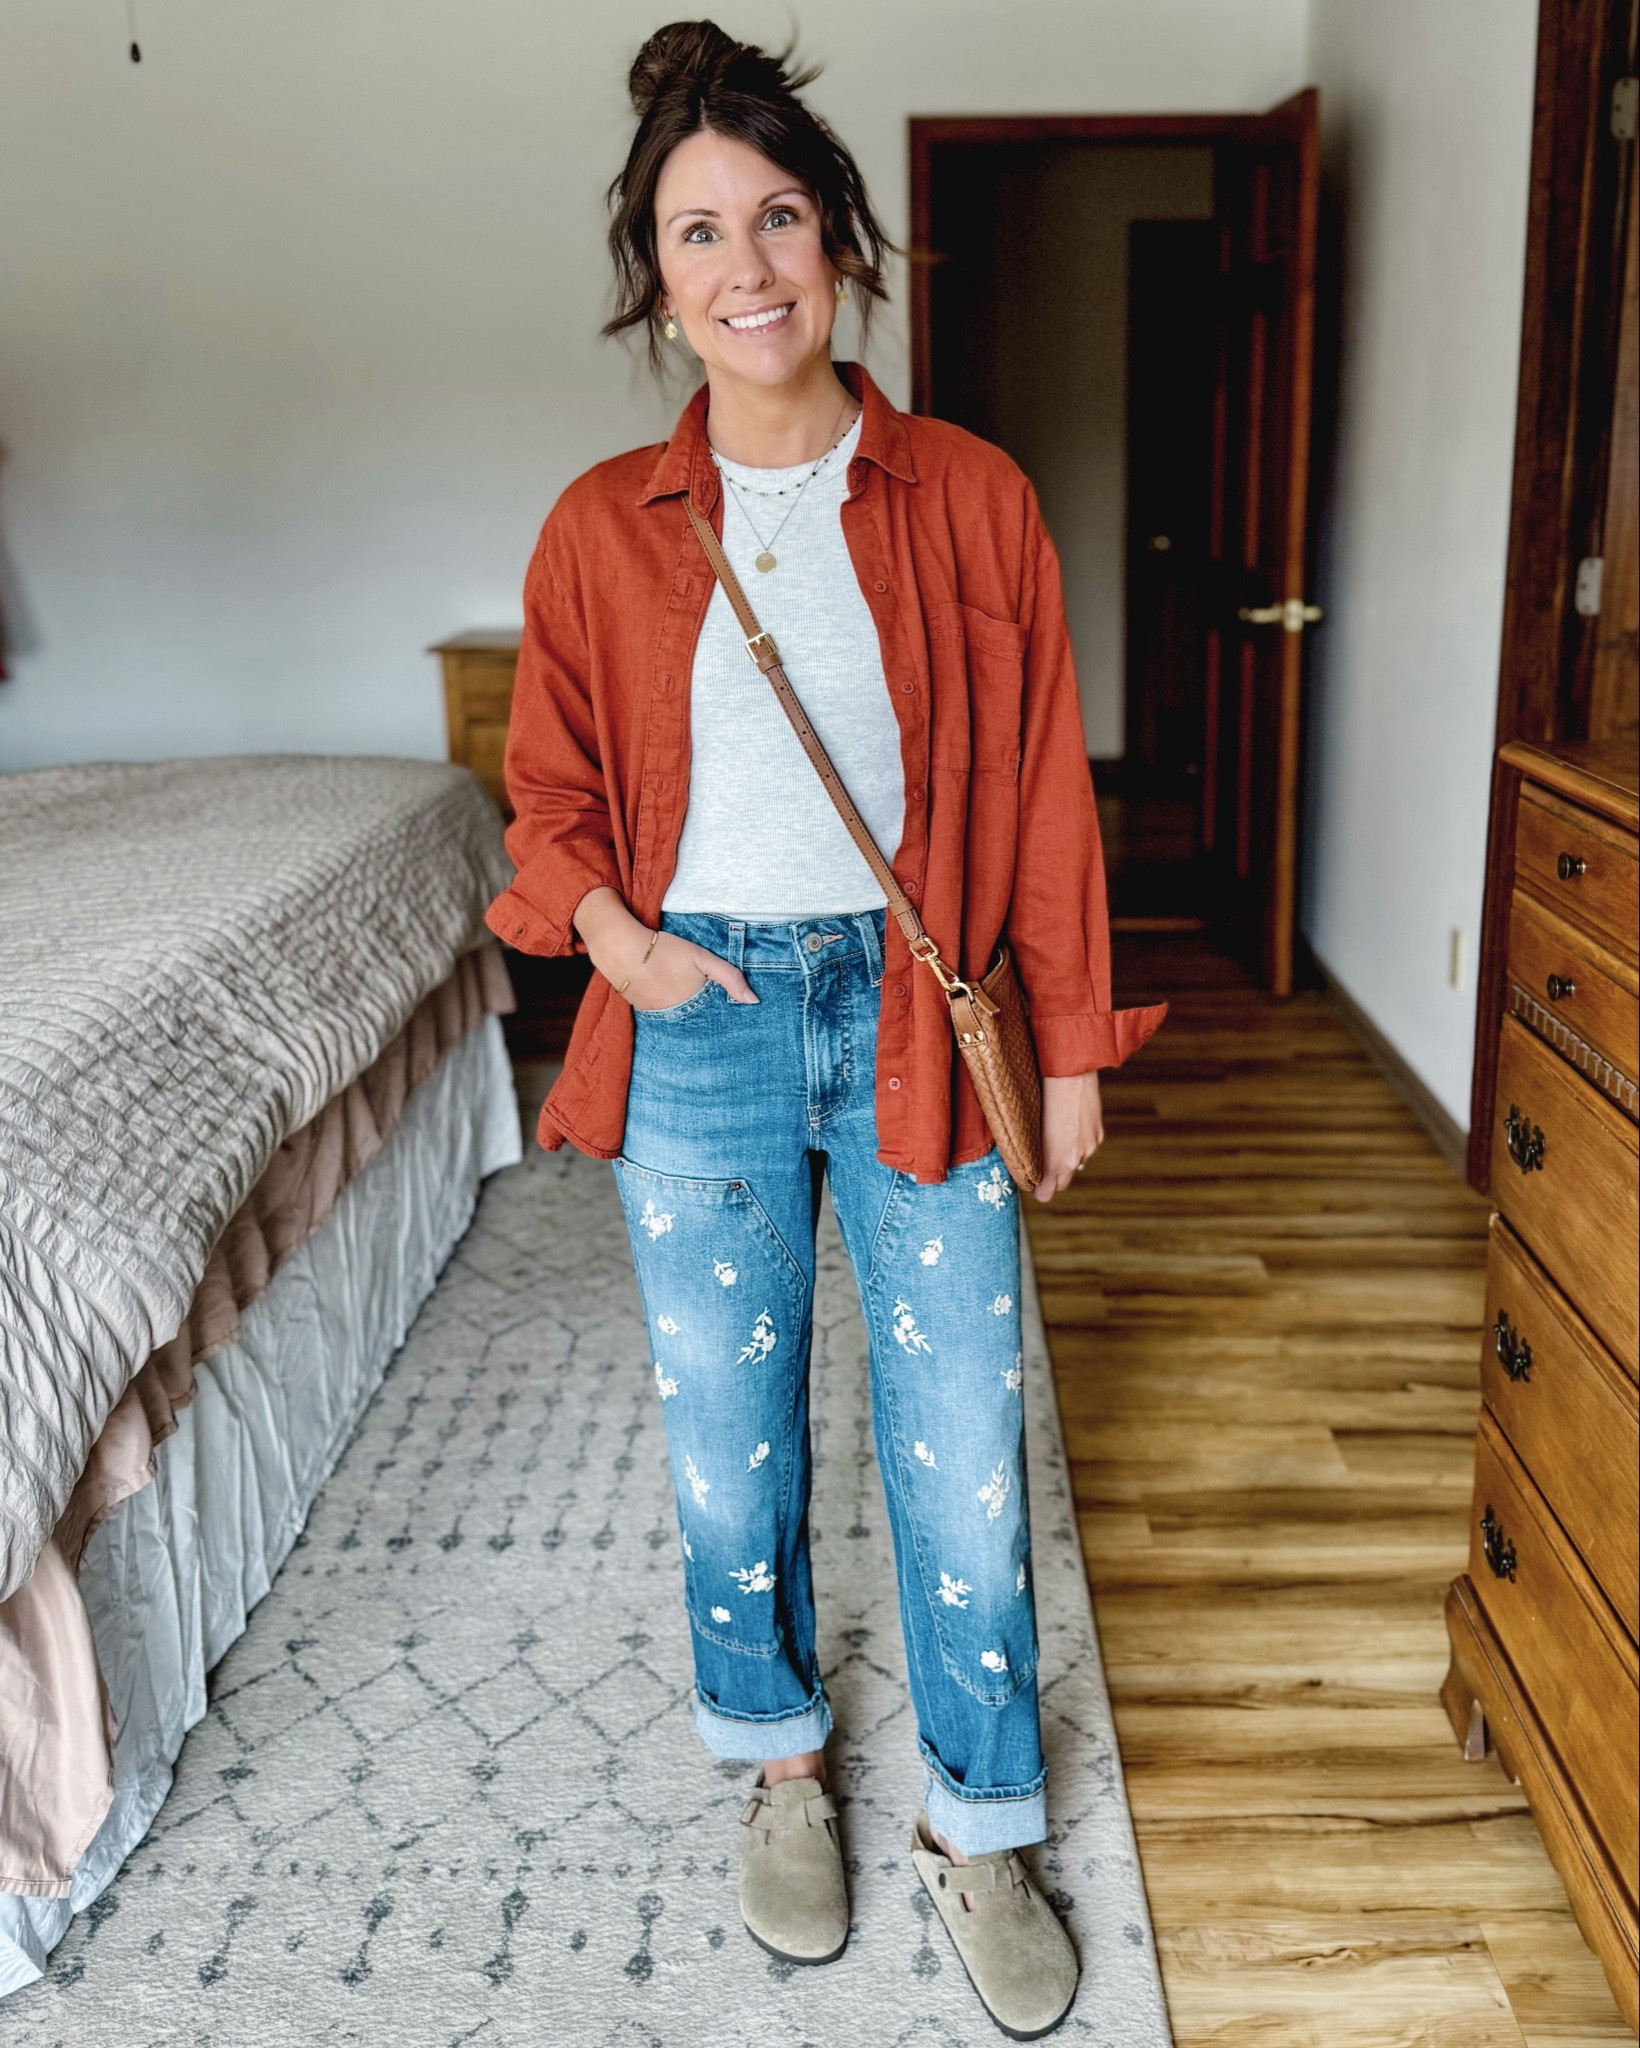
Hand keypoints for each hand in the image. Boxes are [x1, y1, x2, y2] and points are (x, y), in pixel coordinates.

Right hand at [572, 887, 757, 1009]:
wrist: (621, 949)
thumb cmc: (664, 950)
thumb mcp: (701, 958)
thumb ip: (729, 977)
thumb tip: (754, 1001)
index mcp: (693, 1006)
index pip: (715, 1021)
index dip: (724, 1020)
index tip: (735, 1021)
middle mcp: (676, 1017)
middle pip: (697, 1023)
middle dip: (707, 1021)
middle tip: (712, 1014)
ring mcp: (658, 1016)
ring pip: (679, 1020)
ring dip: (687, 1016)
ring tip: (692, 1006)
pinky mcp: (643, 1010)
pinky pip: (663, 1015)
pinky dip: (670, 1009)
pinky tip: (670, 998)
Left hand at [1034, 1071, 1103, 1202]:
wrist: (1072, 1078)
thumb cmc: (1046, 1101)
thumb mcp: (1035, 1132)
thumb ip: (1037, 1157)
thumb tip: (1036, 1175)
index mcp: (1058, 1161)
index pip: (1049, 1189)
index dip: (1042, 1189)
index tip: (1036, 1187)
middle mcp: (1076, 1158)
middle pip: (1064, 1181)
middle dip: (1054, 1179)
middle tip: (1042, 1169)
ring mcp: (1090, 1146)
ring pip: (1076, 1163)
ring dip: (1067, 1158)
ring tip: (1056, 1139)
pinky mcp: (1098, 1134)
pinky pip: (1087, 1147)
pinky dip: (1079, 1144)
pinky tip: (1070, 1128)